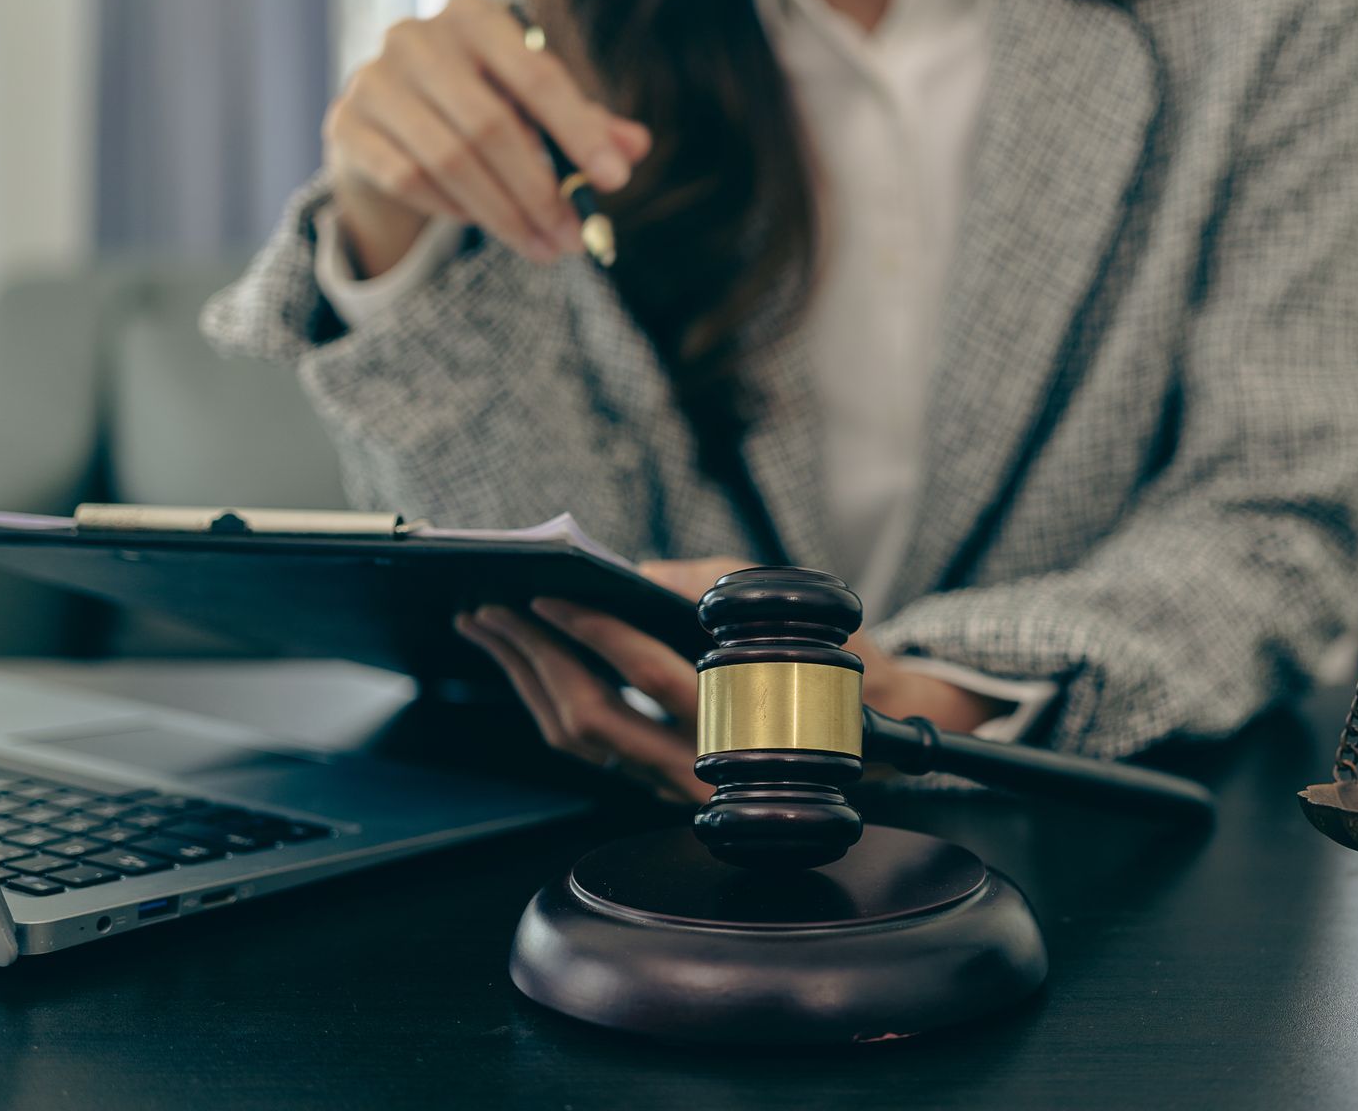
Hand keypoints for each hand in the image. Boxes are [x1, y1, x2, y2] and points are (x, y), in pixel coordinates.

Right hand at [323, 0, 650, 275]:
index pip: (537, 76)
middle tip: (574, 238)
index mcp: (475, 18)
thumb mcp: (534, 107)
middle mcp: (417, 38)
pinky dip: (453, 207)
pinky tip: (482, 222)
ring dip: (503, 213)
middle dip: (540, 192)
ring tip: (544, 247)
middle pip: (490, 126)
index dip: (580, 131)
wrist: (386, 118)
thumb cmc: (478, 103)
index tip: (617, 180)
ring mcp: (373, 79)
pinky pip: (408, 179)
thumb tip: (636, 146)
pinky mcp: (347, 124)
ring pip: (449, 160)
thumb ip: (585, 122)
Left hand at [453, 557, 1010, 800]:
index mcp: (741, 718)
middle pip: (593, 716)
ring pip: (578, 738)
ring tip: (490, 626)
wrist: (867, 740)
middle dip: (533, 656)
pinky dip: (545, 698)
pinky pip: (585, 746)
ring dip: (524, 677)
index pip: (651, 677)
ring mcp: (672, 782)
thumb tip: (633, 574)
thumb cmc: (829, 664)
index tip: (550, 593)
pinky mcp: (653, 782)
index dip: (594, 632)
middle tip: (490, 606)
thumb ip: (709, 586)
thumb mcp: (785, 609)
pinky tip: (523, 660)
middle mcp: (702, 764)